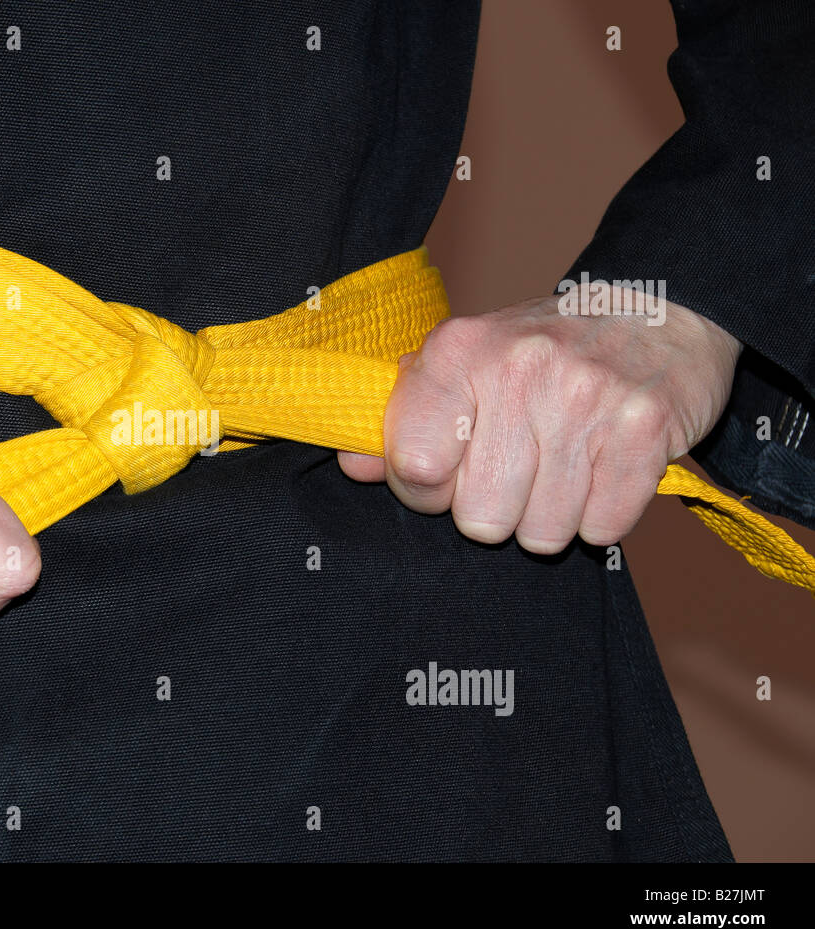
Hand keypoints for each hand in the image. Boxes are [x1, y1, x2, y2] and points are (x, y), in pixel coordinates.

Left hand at [340, 293, 741, 552]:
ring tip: (560, 469)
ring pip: (541, 532)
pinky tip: (600, 473)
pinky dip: (600, 517)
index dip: (424, 492)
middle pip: (479, 516)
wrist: (656, 316)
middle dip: (493, 511)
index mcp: (458, 350)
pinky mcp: (645, 427)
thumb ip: (402, 417)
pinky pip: (603, 528)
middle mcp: (519, 367)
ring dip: (549, 518)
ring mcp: (586, 396)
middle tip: (515, 471)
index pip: (414, 467)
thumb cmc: (539, 355)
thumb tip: (352, 464)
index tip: (445, 477)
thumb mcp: (461, 367)